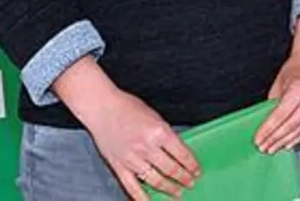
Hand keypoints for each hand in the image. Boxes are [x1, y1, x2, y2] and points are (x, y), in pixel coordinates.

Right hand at [79, 88, 199, 199]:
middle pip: (171, 169)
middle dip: (184, 178)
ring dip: (168, 188)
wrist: (102, 107)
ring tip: (177, 193)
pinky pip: (132, 187)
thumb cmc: (128, 107)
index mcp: (159, 132)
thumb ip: (166, 135)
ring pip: (155, 180)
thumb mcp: (155, 117)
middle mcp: (147, 147)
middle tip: (191, 183)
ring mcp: (132, 158)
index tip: (197, 171)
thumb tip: (178, 152)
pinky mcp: (118, 166)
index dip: (192, 165)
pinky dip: (142, 198)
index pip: (182, 154)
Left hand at [255, 52, 299, 153]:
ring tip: (273, 148)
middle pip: (291, 124)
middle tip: (264, 147)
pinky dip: (297, 138)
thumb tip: (265, 127)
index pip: (281, 115)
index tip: (258, 139)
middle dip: (275, 138)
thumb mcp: (278, 84)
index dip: (268, 129)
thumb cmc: (294, 70)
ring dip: (285, 141)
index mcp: (299, 88)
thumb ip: (273, 105)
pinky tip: (288, 144)